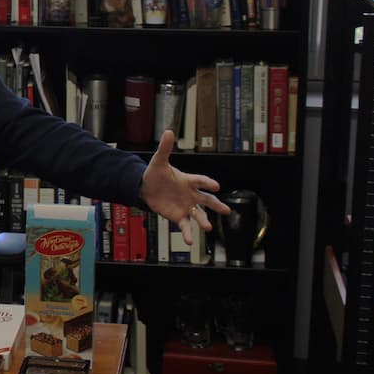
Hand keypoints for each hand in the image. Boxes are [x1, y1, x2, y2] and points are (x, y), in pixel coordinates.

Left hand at [140, 130, 230, 244]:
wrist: (146, 189)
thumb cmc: (155, 174)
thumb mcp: (158, 161)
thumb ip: (165, 148)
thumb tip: (168, 131)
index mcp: (188, 180)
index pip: (200, 180)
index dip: (207, 182)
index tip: (216, 185)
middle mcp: (190, 194)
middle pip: (206, 200)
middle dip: (216, 205)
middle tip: (227, 210)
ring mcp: (186, 206)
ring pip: (199, 215)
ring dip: (204, 221)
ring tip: (208, 228)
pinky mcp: (178, 216)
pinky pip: (185, 226)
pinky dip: (188, 234)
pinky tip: (191, 242)